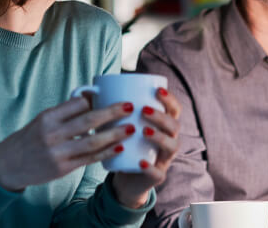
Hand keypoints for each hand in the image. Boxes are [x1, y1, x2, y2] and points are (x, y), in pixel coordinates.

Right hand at [0, 96, 134, 190]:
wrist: (8, 165)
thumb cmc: (29, 139)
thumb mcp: (42, 120)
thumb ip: (64, 113)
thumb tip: (91, 98)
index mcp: (47, 117)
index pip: (76, 103)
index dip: (95, 99)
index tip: (111, 96)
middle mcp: (52, 134)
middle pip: (88, 120)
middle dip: (112, 112)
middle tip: (130, 107)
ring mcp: (58, 153)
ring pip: (92, 142)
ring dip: (114, 134)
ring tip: (131, 127)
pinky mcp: (63, 168)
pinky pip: (89, 159)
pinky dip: (106, 153)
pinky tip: (120, 148)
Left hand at [111, 87, 181, 207]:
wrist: (127, 178)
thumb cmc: (125, 146)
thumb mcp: (122, 127)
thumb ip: (114, 110)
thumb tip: (92, 89)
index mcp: (163, 126)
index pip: (174, 110)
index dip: (169, 99)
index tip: (157, 90)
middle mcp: (169, 140)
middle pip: (175, 126)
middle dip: (161, 116)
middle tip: (144, 110)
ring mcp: (164, 159)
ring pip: (172, 146)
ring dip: (160, 137)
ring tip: (144, 131)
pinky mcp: (157, 176)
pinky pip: (158, 173)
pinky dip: (150, 168)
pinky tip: (141, 162)